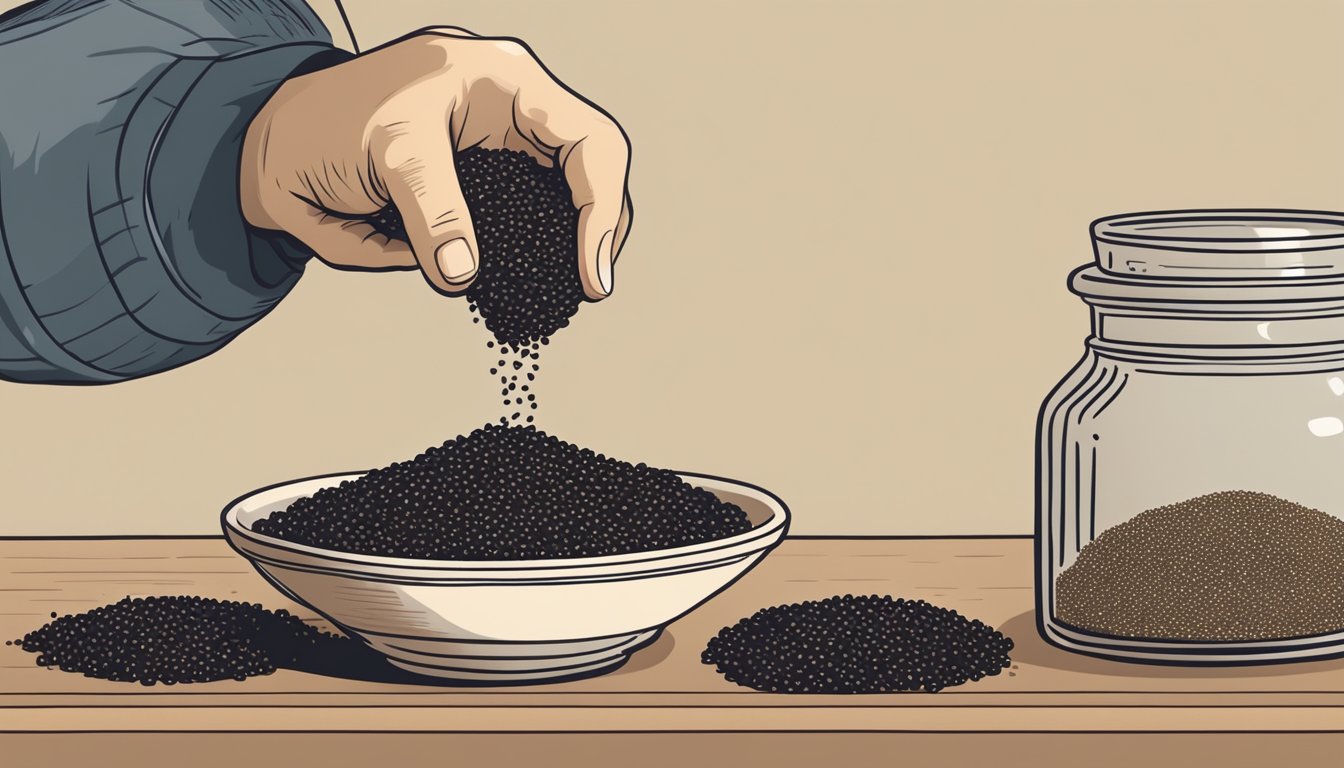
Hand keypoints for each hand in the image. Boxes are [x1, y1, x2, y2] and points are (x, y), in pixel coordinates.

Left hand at [240, 28, 632, 298]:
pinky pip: (528, 225)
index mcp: (502, 81)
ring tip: (570, 289)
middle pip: (594, 168)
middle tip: (587, 286)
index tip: (588, 271)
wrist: (272, 150)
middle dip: (601, 227)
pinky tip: (535, 286)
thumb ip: (429, 212)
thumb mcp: (385, 155)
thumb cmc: (324, 126)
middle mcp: (514, 113)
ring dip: (574, 244)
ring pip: (568, 198)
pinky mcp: (483, 193)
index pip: (587, 141)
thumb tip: (463, 273)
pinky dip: (537, 258)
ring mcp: (501, 153)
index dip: (601, 208)